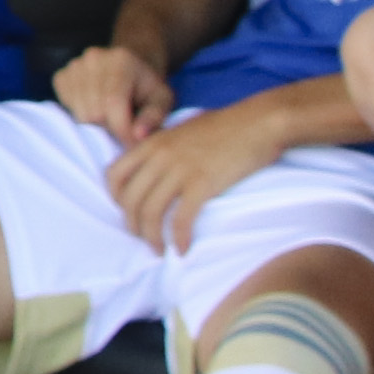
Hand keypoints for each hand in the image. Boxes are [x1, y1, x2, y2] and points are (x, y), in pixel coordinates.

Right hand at [46, 42, 173, 141]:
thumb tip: (138, 135)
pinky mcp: (61, 76)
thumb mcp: (162, 100)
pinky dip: (81, 115)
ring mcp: (74, 66)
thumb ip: (154, 117)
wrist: (130, 66)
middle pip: (94, 111)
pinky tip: (96, 108)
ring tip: (111, 117)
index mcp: (121, 61)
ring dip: (96, 125)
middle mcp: (93, 58)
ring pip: (80, 114)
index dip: (122, 130)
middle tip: (123, 127)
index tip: (132, 143)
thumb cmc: (147, 87)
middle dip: (110, 128)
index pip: (113, 103)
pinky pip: (67, 108)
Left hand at [100, 97, 274, 252]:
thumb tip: (156, 171)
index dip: (116, 198)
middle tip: (143, 239)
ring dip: (152, 238)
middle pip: (130, 199)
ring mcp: (179, 170)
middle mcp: (160, 156)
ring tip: (159, 251)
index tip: (129, 212)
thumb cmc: (227, 126)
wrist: (258, 122)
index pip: (114, 174)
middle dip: (133, 225)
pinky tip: (183, 249)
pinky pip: (181, 219)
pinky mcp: (202, 183)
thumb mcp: (184, 130)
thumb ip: (164, 148)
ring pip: (151, 213)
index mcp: (152, 142)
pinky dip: (179, 238)